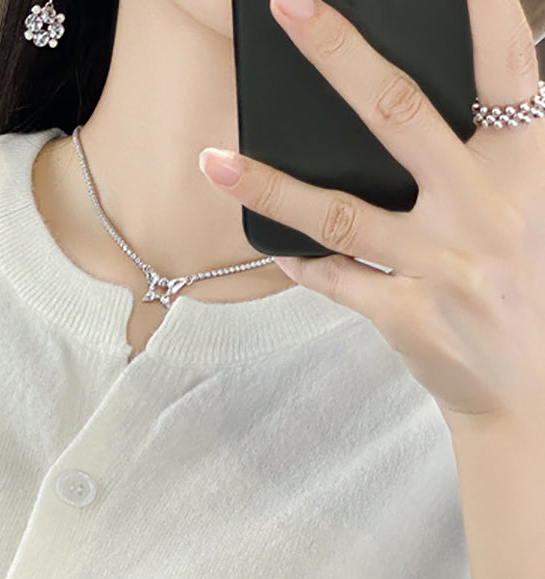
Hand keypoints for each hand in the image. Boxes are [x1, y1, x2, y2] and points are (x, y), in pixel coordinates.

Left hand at [199, 0, 544, 438]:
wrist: (531, 393)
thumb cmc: (525, 285)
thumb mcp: (531, 207)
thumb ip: (491, 152)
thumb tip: (416, 100)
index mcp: (529, 167)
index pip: (506, 65)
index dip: (475, 7)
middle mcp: (488, 208)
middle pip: (401, 113)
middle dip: (340, 53)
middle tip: (287, 7)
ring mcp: (444, 265)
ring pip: (342, 212)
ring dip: (270, 184)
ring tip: (213, 160)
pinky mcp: (408, 316)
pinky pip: (334, 279)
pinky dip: (298, 260)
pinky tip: (268, 241)